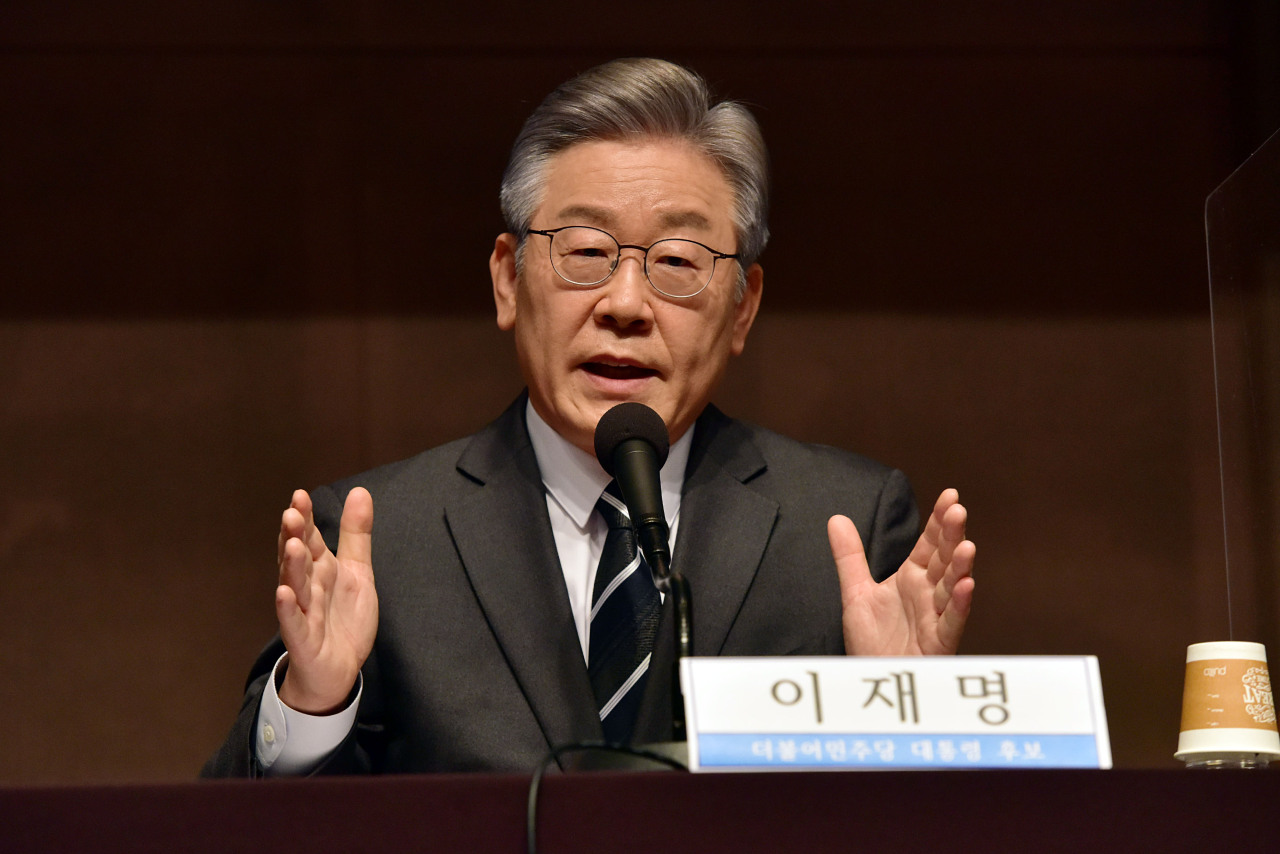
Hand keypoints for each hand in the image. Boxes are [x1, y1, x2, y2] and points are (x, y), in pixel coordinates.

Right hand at [275, 487, 376, 712]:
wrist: (339, 669)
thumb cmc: (343, 618)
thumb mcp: (357, 571)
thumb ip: (356, 534)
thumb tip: (360, 491)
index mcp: (319, 568)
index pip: (309, 538)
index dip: (305, 519)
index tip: (300, 496)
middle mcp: (307, 587)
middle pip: (298, 559)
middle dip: (294, 537)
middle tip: (292, 513)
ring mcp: (303, 612)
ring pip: (294, 587)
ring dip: (291, 566)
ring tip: (292, 545)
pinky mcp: (304, 640)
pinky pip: (293, 623)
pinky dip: (287, 609)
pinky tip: (283, 593)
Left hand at [831, 488, 974, 655]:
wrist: (871, 679)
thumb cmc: (872, 640)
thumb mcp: (856, 593)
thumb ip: (850, 557)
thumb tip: (836, 518)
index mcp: (913, 579)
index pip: (930, 544)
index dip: (939, 521)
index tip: (950, 495)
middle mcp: (928, 594)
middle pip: (944, 560)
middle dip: (951, 536)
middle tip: (957, 511)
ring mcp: (935, 617)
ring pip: (951, 588)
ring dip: (960, 567)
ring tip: (967, 545)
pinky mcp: (938, 642)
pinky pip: (951, 622)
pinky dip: (959, 605)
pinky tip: (966, 586)